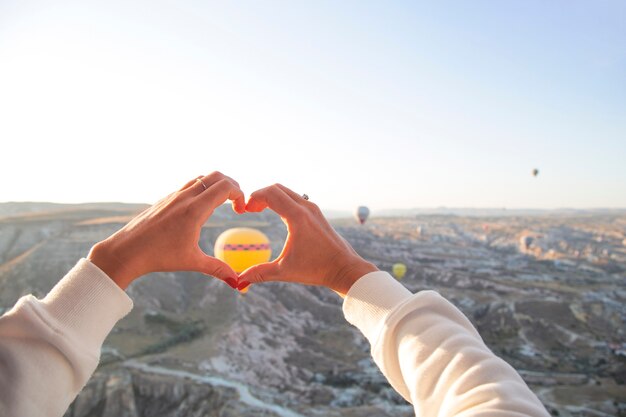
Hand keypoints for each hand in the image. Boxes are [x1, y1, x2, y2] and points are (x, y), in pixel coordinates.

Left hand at [87, 172, 245, 289]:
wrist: (126, 250)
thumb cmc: (158, 256)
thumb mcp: (192, 262)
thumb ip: (217, 268)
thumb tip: (237, 282)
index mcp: (194, 210)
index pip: (225, 187)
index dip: (240, 194)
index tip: (241, 210)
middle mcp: (184, 197)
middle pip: (216, 176)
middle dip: (232, 185)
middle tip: (236, 203)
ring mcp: (173, 196)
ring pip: (201, 178)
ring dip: (216, 186)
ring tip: (222, 204)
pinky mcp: (165, 199)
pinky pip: (189, 185)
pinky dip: (202, 190)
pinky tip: (201, 208)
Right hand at [238, 184, 377, 295]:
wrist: (345, 268)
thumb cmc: (316, 269)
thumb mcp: (284, 271)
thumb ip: (259, 273)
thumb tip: (238, 282)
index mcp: (297, 217)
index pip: (270, 193)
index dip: (253, 198)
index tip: (244, 210)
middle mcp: (306, 207)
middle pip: (277, 188)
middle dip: (260, 195)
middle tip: (250, 209)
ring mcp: (313, 209)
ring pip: (288, 192)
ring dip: (272, 196)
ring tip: (260, 210)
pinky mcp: (317, 214)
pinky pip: (296, 198)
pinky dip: (283, 200)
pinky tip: (277, 214)